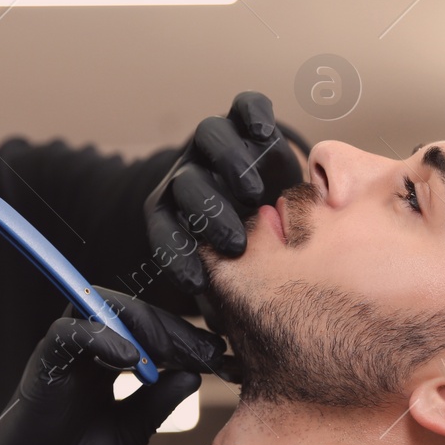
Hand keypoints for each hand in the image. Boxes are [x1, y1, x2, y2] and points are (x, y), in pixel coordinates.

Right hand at [0, 289, 226, 444]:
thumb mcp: (130, 435)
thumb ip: (157, 404)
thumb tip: (193, 376)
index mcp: (106, 365)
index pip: (149, 332)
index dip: (184, 339)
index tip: (217, 358)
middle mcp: (86, 352)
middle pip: (133, 313)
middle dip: (175, 329)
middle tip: (207, 352)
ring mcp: (65, 355)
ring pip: (104, 308)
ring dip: (145, 326)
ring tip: (173, 354)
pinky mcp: (44, 364)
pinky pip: (71, 332)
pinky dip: (102, 338)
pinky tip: (132, 362)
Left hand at [144, 91, 304, 293]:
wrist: (280, 202)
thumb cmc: (256, 251)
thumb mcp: (236, 275)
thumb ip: (228, 295)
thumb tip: (224, 337)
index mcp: (175, 211)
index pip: (164, 228)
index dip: (176, 256)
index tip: (197, 284)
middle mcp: (192, 172)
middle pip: (187, 183)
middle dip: (207, 215)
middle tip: (235, 243)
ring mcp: (218, 144)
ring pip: (211, 139)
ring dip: (228, 166)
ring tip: (254, 195)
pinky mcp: (248, 119)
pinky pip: (246, 106)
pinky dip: (254, 116)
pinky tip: (266, 135)